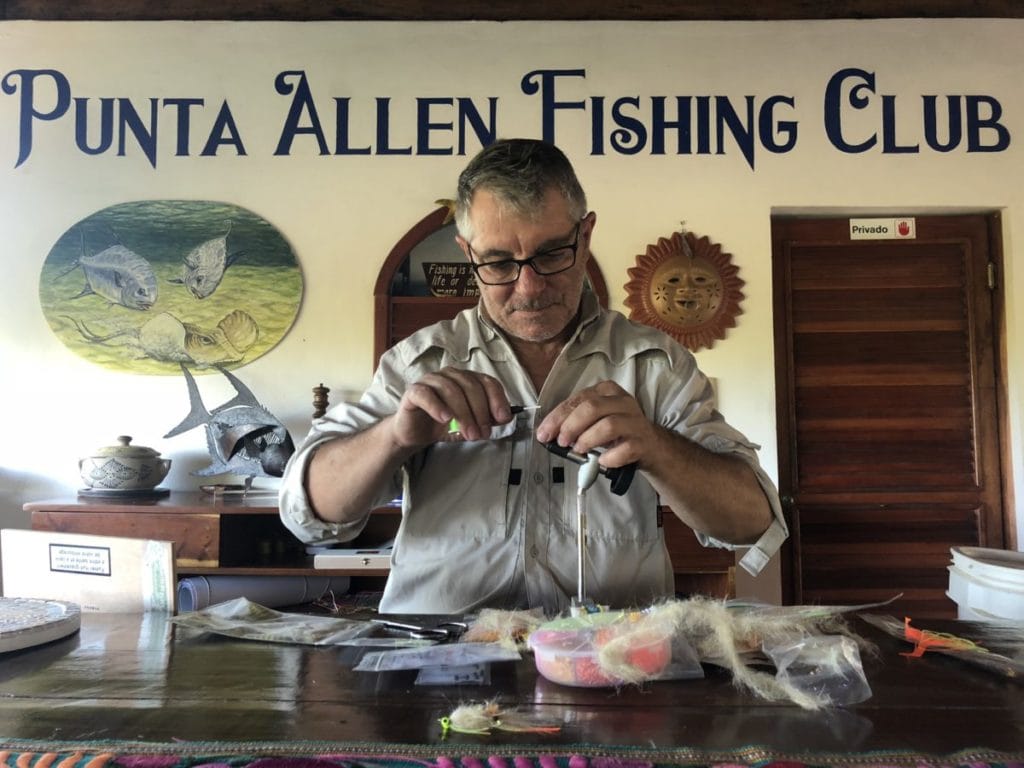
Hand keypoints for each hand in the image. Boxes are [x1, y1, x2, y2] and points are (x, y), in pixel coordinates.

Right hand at [391, 367, 512, 446]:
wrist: (414, 433)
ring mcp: (431, 380)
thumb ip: (487, 419)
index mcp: (466, 379)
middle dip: (480, 412)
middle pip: (471, 386)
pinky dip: (437, 406)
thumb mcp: (470, 424)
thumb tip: (506, 416)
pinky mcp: (413, 391)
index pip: (487, 381)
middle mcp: (450, 375)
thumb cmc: (443, 425)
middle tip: (482, 433)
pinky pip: (426, 394)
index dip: (497, 399)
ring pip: (451, 390)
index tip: (502, 418)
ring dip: (463, 414)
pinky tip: (446, 419)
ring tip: (469, 434)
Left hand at [535, 381, 655, 468]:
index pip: (577, 400)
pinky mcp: (643, 442)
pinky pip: (624, 449)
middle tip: (561, 442)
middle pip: (591, 408)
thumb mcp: (596, 419)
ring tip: (579, 451)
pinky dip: (609, 457)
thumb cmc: (617, 431)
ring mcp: (635, 422)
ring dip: (587, 440)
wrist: (651, 446)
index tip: (544, 433)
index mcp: (607, 391)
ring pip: (607, 426)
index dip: (557, 417)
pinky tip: (602, 461)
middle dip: (570, 426)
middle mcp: (623, 402)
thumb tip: (548, 433)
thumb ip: (574, 421)